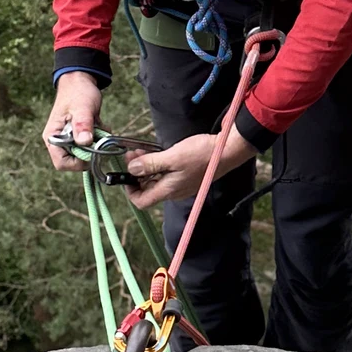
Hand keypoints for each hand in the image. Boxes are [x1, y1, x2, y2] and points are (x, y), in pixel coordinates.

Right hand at [43, 72, 103, 169]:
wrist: (81, 80)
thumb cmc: (78, 92)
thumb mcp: (82, 107)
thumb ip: (82, 124)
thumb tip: (84, 142)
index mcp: (52, 136)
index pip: (61, 163)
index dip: (77, 162)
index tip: (91, 152)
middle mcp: (58, 141)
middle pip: (73, 161)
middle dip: (89, 152)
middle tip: (98, 137)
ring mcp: (68, 139)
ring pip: (84, 154)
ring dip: (95, 145)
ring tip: (98, 127)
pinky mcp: (78, 136)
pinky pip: (89, 146)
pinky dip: (98, 139)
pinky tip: (99, 125)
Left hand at [125, 126, 256, 209]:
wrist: (226, 152)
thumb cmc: (202, 154)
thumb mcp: (172, 157)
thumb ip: (150, 164)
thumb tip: (131, 169)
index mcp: (169, 190)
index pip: (141, 201)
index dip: (129, 190)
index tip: (125, 173)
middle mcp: (173, 191)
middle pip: (147, 189)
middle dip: (136, 173)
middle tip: (131, 154)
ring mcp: (181, 185)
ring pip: (156, 180)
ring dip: (146, 167)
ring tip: (141, 150)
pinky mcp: (186, 177)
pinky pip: (166, 175)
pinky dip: (158, 166)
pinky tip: (157, 153)